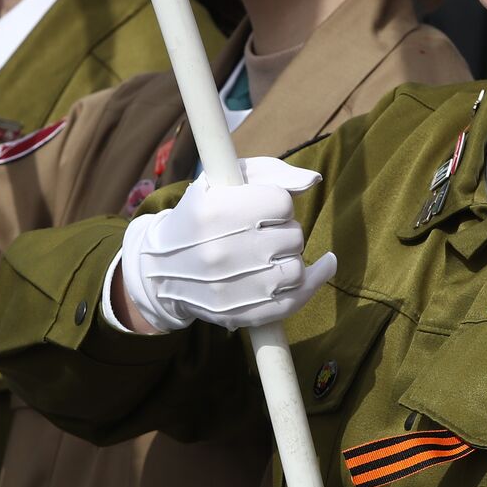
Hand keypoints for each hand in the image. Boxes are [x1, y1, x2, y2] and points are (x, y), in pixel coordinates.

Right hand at [120, 156, 335, 332]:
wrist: (162, 268)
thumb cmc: (201, 217)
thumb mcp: (222, 180)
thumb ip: (271, 172)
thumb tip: (312, 181)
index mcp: (215, 211)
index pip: (281, 202)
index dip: (277, 203)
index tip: (262, 209)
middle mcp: (222, 251)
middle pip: (293, 235)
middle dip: (284, 229)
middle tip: (264, 232)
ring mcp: (232, 287)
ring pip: (296, 267)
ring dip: (290, 256)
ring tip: (271, 252)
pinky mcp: (240, 314)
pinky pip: (295, 299)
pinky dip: (314, 281)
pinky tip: (324, 265)